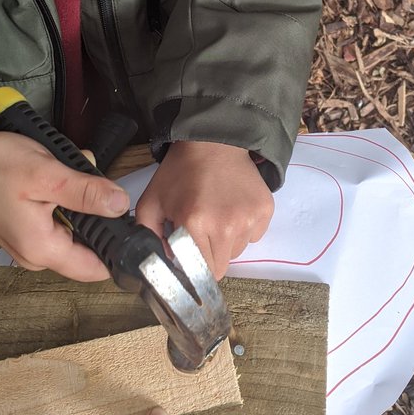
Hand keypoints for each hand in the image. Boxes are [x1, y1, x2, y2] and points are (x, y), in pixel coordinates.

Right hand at [0, 131, 129, 280]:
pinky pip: (57, 221)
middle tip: (86, 181)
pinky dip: (62, 200)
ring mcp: (28, 245)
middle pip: (88, 246)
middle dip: (96, 214)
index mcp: (42, 251)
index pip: (97, 268)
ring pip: (74, 229)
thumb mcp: (47, 175)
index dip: (117, 247)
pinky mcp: (23, 230)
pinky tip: (53, 178)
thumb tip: (120, 204)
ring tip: (64, 174)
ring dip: (79, 202)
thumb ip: (86, 192)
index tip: (126, 221)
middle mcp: (35, 257)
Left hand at [135, 141, 273, 279]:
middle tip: (201, 235)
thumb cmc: (180, 172)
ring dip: (226, 242)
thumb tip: (162, 262)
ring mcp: (249, 218)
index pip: (202, 272)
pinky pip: (254, 235)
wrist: (213, 142)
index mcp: (195, 224)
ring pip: (238, 250)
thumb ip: (149, 236)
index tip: (189, 258)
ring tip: (216, 216)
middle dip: (209, 257)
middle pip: (222, 266)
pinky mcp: (265, 210)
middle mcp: (226, 225)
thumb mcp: (151, 201)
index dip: (194, 269)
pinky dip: (243, 229)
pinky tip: (232, 209)